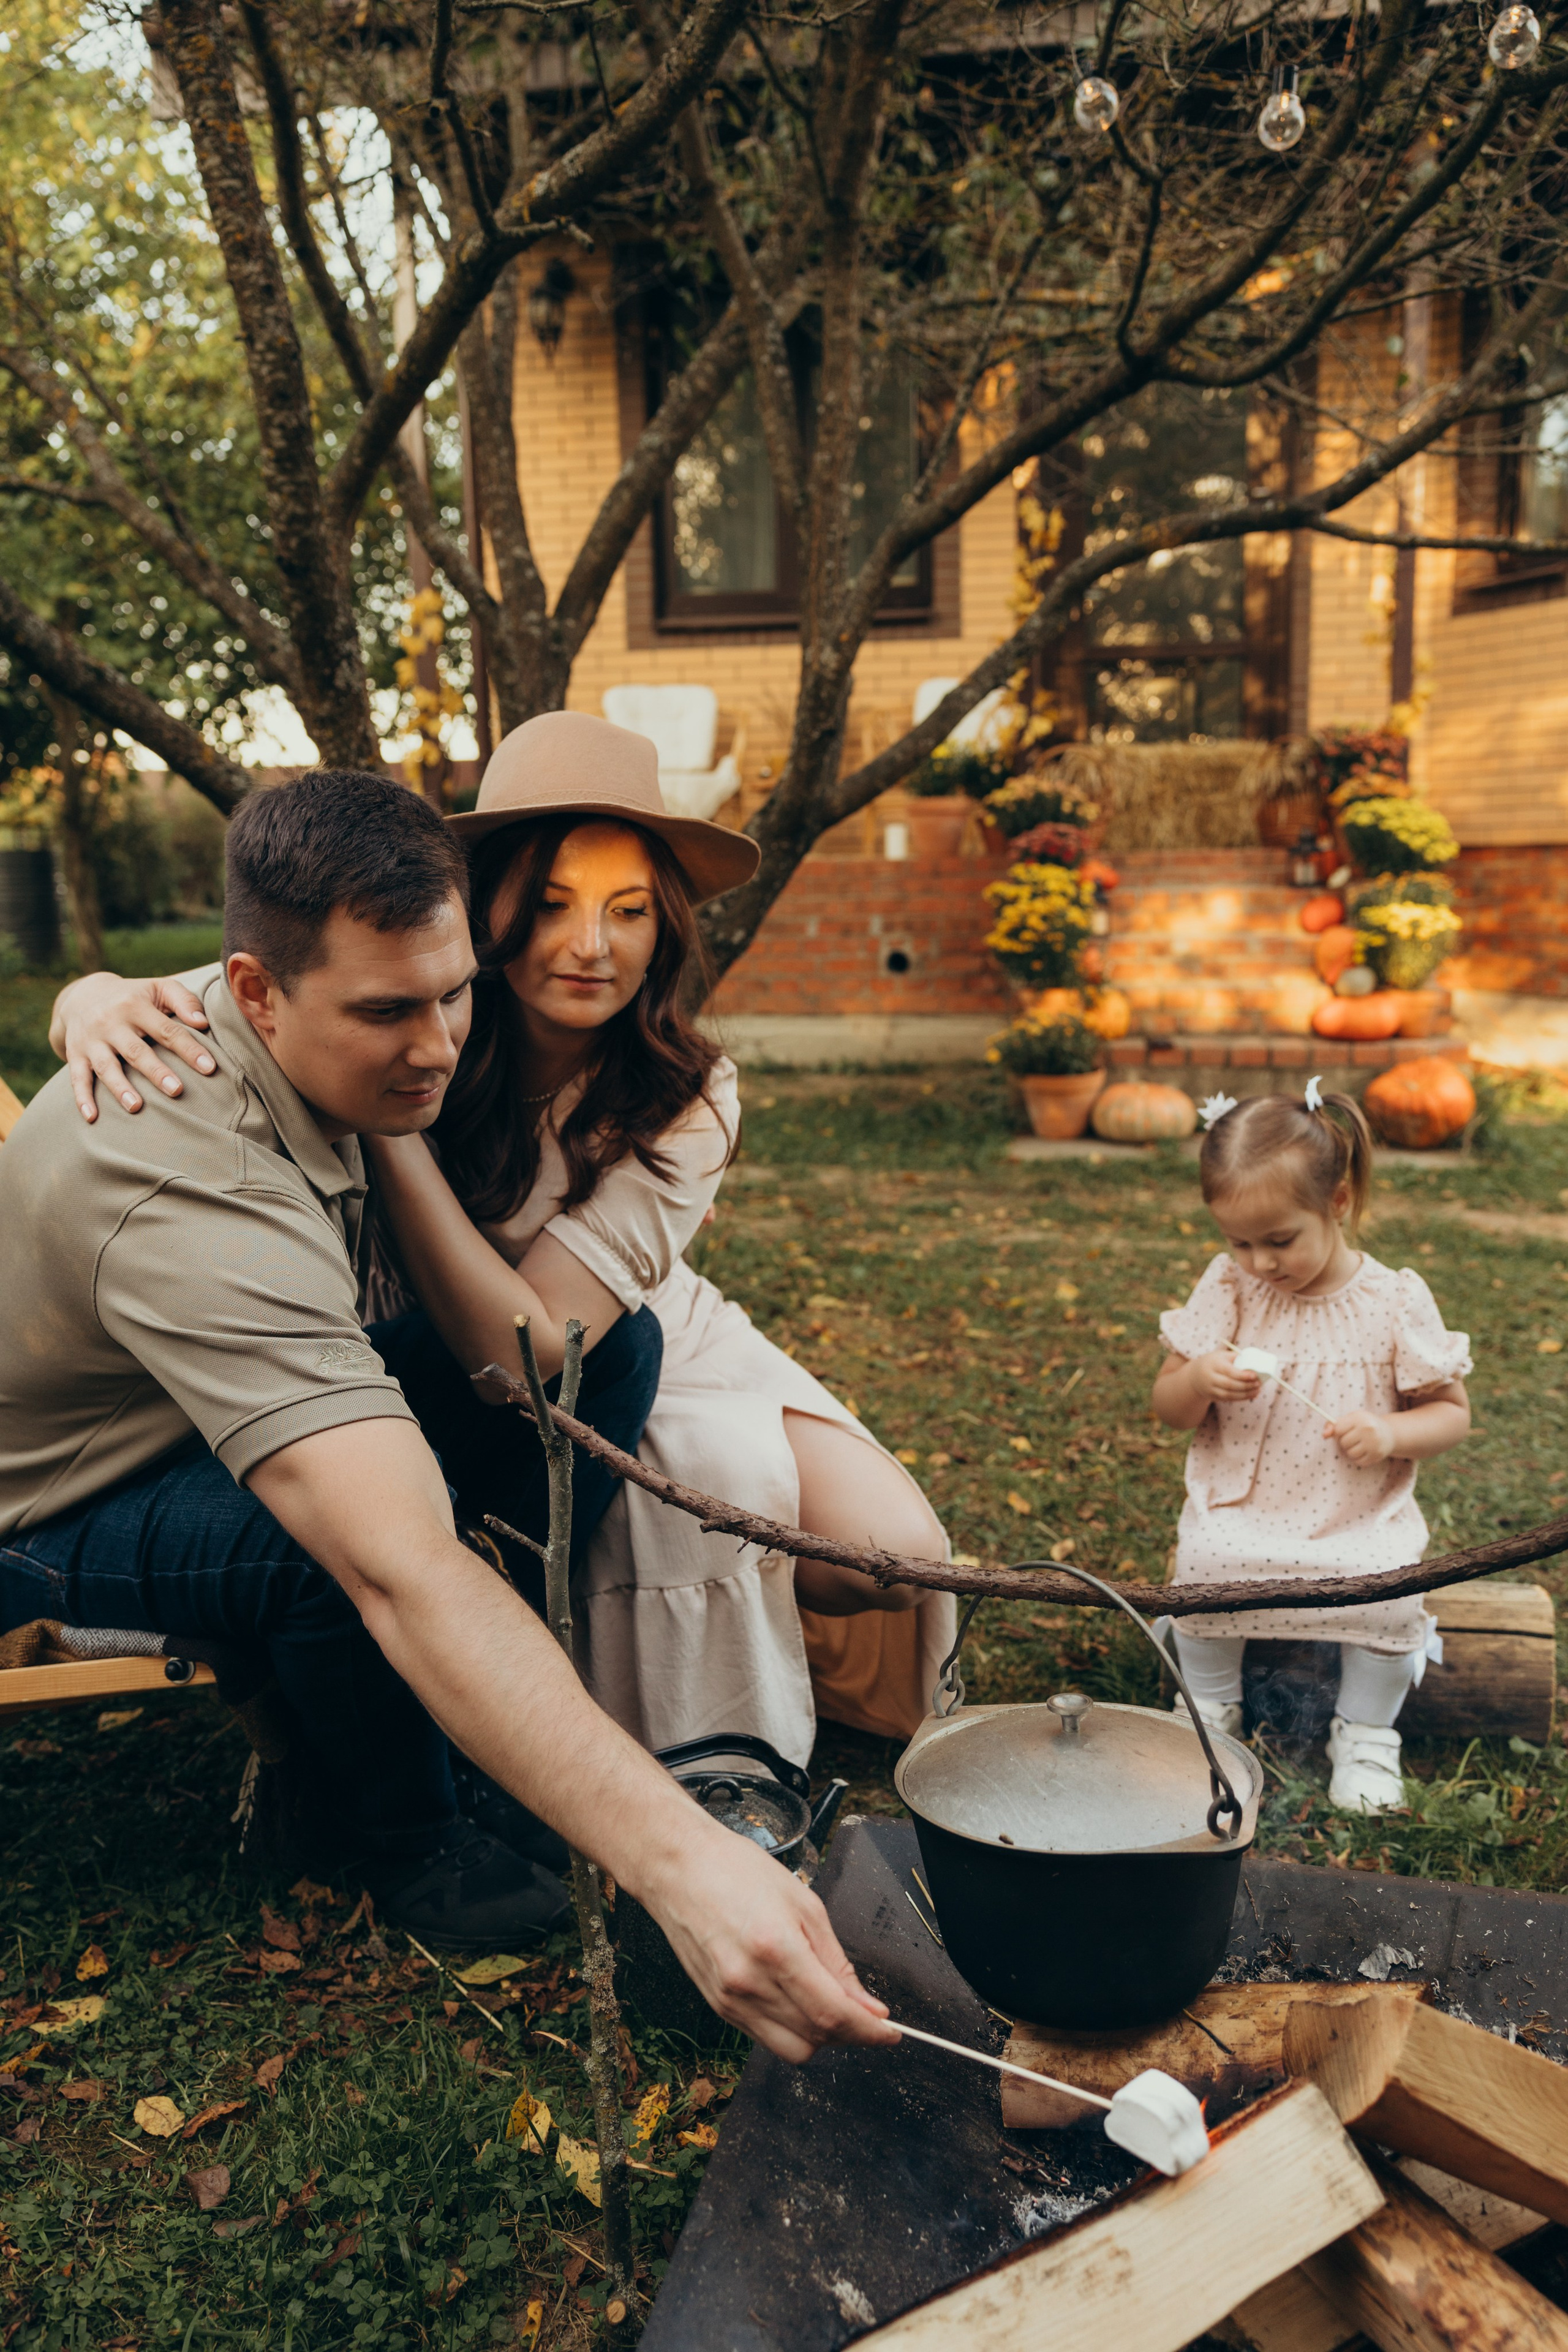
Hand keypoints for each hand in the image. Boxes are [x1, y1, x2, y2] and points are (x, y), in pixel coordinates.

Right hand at [51, 972, 214, 1121]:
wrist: (83, 995)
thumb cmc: (134, 996)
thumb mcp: (158, 988)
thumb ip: (183, 1001)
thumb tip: (202, 1023)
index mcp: (135, 1005)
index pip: (166, 1030)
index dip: (188, 1049)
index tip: (209, 1068)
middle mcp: (110, 1022)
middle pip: (136, 1050)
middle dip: (156, 1071)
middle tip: (177, 1091)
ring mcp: (91, 1040)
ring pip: (106, 1066)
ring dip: (120, 1088)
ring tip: (136, 1107)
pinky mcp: (75, 1054)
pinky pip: (76, 1078)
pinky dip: (82, 1098)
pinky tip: (92, 1118)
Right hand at [647, 1826, 897, 2063]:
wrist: (677, 1867)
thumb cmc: (736, 1870)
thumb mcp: (803, 1904)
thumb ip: (836, 1961)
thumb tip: (867, 2004)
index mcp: (776, 1949)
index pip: (833, 2014)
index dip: (870, 2031)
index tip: (891, 2032)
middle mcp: (749, 1983)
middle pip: (816, 2037)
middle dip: (851, 2033)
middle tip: (866, 2011)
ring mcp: (729, 2000)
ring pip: (791, 2047)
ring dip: (821, 2035)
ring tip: (831, 2004)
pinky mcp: (718, 2007)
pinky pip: (766, 2036)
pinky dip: (791, 2027)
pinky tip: (799, 1999)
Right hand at [1189, 1348, 1262, 1405]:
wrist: (1195, 1375)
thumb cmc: (1214, 1362)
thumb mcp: (1221, 1355)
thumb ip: (1236, 1358)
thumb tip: (1255, 1361)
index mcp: (1213, 1364)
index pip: (1228, 1371)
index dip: (1242, 1375)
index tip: (1255, 1375)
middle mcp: (1210, 1378)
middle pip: (1229, 1384)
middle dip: (1246, 1385)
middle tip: (1259, 1383)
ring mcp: (1210, 1389)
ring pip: (1229, 1395)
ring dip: (1246, 1394)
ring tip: (1258, 1390)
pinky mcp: (1213, 1397)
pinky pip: (1229, 1399)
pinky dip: (1242, 1398)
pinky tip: (1252, 1395)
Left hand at [1330, 1410, 1394, 1466]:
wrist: (1390, 1433)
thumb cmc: (1364, 1425)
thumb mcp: (1351, 1419)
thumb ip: (1334, 1425)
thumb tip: (1324, 1435)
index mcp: (1359, 1417)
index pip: (1337, 1429)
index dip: (1338, 1432)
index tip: (1344, 1431)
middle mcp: (1368, 1429)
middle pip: (1343, 1442)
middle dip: (1344, 1442)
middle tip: (1353, 1438)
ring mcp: (1374, 1443)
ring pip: (1350, 1453)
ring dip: (1350, 1451)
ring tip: (1358, 1445)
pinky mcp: (1377, 1455)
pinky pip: (1358, 1462)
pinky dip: (1358, 1458)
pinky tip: (1364, 1451)